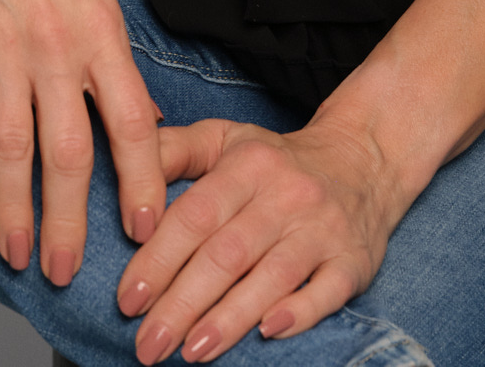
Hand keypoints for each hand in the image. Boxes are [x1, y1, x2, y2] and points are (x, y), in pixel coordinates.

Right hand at [0, 0, 166, 284]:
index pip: (133, 122)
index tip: (148, 232)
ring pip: (11, 151)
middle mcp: (56, 45)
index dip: (142, 182)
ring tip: (19, 257)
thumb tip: (140, 118)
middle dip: (74, 222)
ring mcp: (2, 47)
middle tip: (72, 275)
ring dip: (15, 213)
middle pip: (71, 152)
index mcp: (100, 31)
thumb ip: (111, 54)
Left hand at [116, 116, 401, 362]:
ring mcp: (322, 228)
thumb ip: (172, 151)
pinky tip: (268, 334)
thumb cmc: (275, 160)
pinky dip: (298, 313)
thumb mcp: (224, 139)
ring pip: (272, 276)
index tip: (129, 299)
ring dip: (229, 318)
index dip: (159, 258)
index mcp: (247, 164)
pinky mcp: (352, 260)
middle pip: (227, 253)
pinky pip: (327, 291)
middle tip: (147, 343)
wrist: (362, 160)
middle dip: (182, 303)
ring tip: (191, 351)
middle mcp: (285, 194)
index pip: (195, 215)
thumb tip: (122, 173)